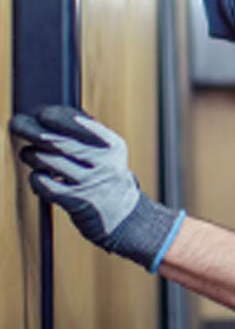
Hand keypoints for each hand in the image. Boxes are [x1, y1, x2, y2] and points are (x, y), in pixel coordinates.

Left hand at [9, 105, 184, 271]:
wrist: (123, 215)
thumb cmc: (106, 177)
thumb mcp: (108, 153)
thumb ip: (85, 133)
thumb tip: (47, 115)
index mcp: (111, 144)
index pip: (77, 121)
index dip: (53, 115)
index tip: (40, 113)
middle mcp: (102, 161)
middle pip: (56, 139)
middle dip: (30, 129)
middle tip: (17, 124)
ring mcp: (88, 181)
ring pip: (46, 159)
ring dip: (31, 154)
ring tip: (30, 154)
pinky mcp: (73, 200)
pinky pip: (43, 183)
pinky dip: (36, 177)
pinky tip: (41, 176)